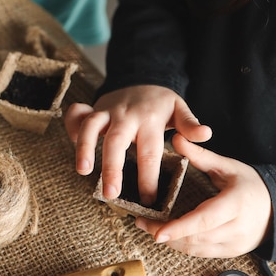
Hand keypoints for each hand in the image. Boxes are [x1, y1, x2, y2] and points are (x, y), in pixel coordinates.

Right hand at [64, 85, 211, 204]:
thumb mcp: (179, 109)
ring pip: (91, 127)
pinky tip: (70, 142)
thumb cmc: (160, 103)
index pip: (149, 152)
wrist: (140, 76)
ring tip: (82, 171)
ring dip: (83, 148)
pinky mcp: (92, 108)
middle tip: (111, 194)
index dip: (148, 177)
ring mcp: (106, 111)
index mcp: (150, 120)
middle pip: (117, 142)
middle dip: (112, 168)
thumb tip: (206, 135)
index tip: (148, 199)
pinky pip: (77, 114)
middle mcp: (125, 116)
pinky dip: (70, 125)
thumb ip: (190, 124)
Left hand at [135, 135, 272, 257]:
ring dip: (171, 241)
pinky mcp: (230, 252)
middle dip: (165, 232)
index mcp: (236, 204)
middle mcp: (237, 228)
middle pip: (196, 237)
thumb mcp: (227, 166)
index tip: (157, 232)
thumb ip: (200, 155)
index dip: (179, 228)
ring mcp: (234, 244)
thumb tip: (177, 139)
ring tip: (148, 227)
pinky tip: (168, 235)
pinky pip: (201, 253)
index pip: (204, 220)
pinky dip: (182, 245)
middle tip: (141, 222)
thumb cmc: (249, 184)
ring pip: (196, 248)